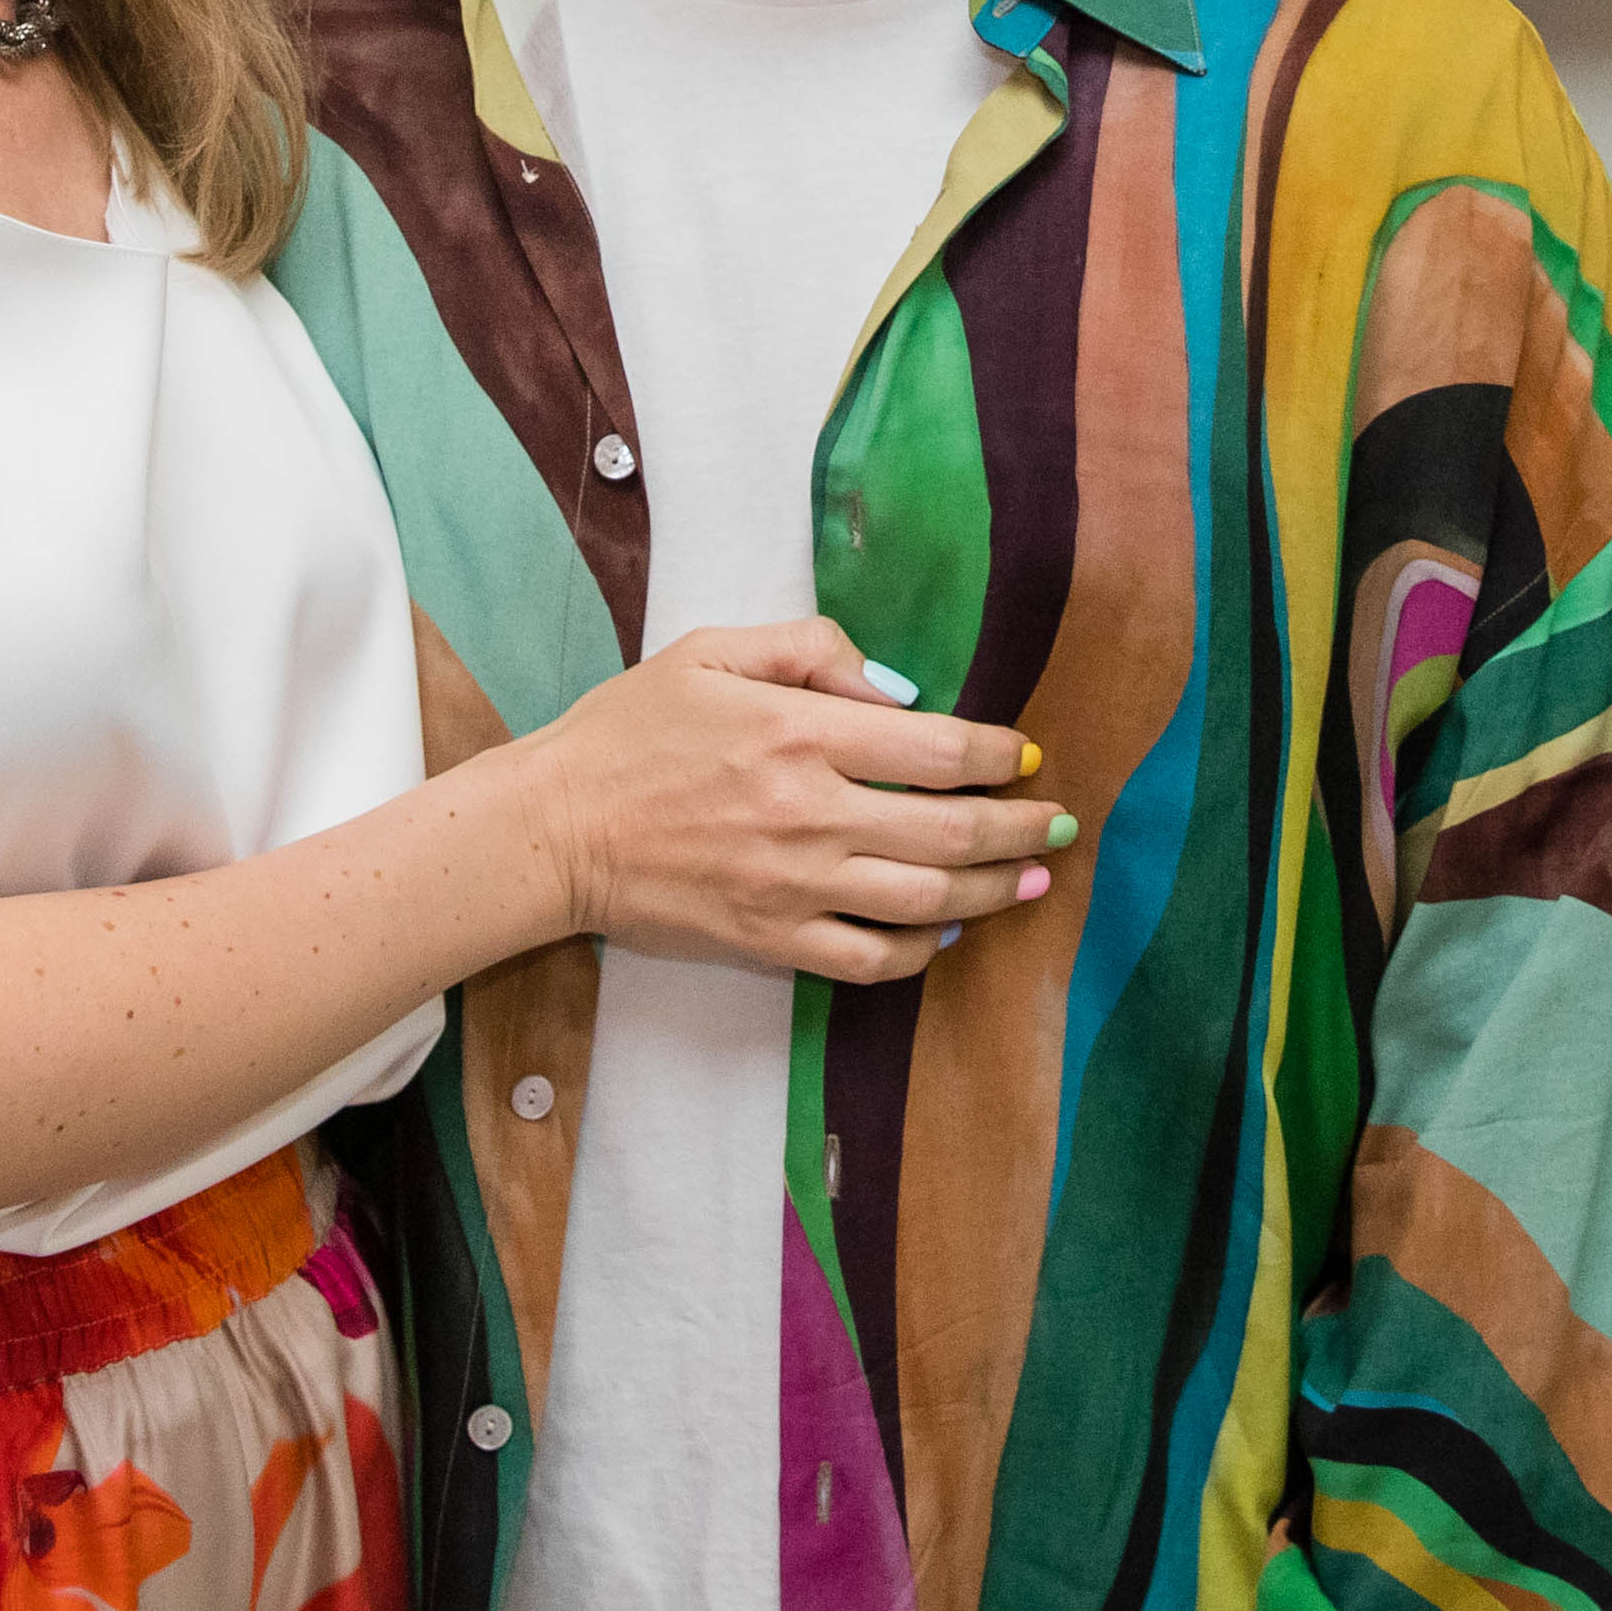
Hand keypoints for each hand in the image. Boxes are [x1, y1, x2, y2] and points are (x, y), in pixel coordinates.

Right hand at [516, 617, 1065, 981]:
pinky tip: (944, 932)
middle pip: (950, 829)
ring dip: (993, 891)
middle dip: (1022, 827)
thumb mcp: (708, 653)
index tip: (1024, 757)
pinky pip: (871, 958)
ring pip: (926, 901)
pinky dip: (921, 951)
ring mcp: (793, 885)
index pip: (934, 747)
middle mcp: (808, 812)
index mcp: (798, 733)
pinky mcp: (770, 939)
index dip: (996, 754)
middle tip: (1059, 824)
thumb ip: (806, 652)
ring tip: (1030, 880)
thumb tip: (890, 687)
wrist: (553, 828)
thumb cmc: (627, 733)